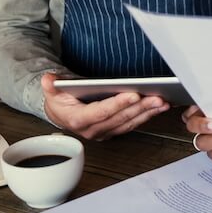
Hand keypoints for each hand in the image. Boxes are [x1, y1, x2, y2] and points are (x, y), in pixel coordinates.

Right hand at [41, 73, 168, 139]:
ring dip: (148, 113)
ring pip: (129, 123)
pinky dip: (146, 116)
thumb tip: (49, 80)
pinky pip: (132, 124)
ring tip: (162, 101)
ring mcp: (105, 132)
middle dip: (140, 107)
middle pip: (120, 118)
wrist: (61, 113)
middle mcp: (93, 130)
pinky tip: (158, 107)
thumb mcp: (52, 90)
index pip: (101, 112)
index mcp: (79, 120)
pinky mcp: (114, 131)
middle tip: (157, 97)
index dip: (118, 104)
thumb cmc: (61, 99)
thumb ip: (51, 85)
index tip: (133, 94)